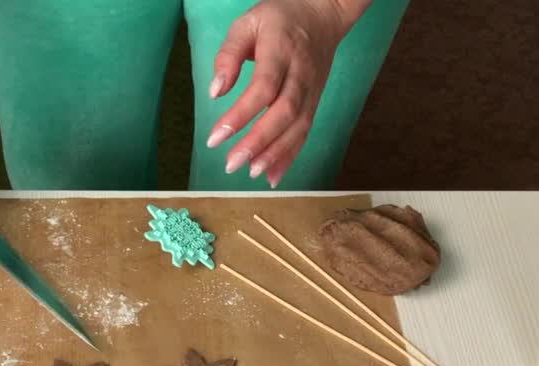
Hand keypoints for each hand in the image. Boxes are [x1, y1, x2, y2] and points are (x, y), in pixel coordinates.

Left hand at [206, 0, 368, 186]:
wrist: (322, 13)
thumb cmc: (278, 18)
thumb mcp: (247, 23)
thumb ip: (228, 55)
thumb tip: (216, 91)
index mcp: (281, 51)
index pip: (263, 88)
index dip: (240, 115)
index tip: (216, 137)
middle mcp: (300, 74)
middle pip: (283, 113)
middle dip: (258, 142)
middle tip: (232, 164)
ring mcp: (311, 90)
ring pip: (298, 127)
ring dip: (276, 154)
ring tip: (252, 173)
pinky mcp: (315, 102)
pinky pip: (304, 132)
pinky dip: (290, 156)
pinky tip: (272, 176)